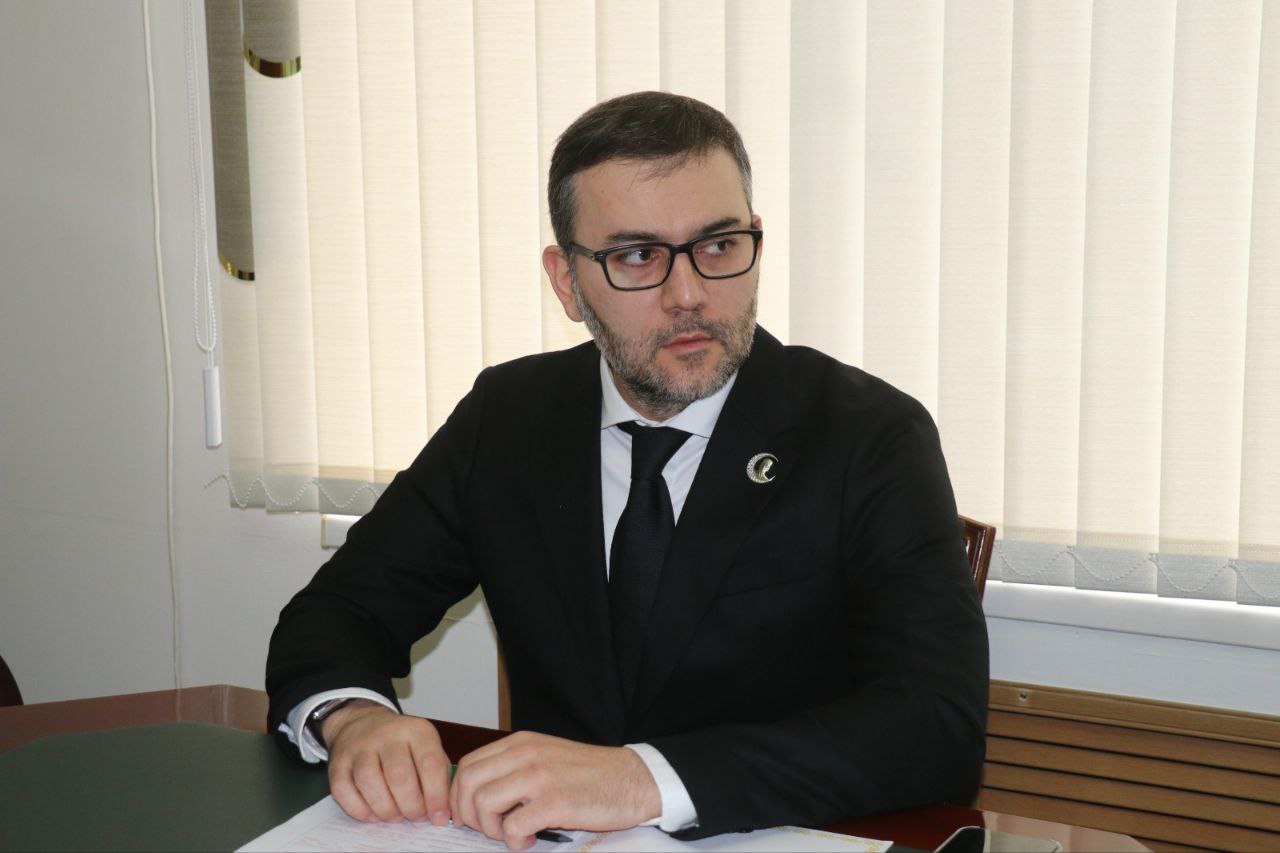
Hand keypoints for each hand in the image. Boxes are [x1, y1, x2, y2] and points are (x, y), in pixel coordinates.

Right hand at [322, 701, 451, 825]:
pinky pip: (344, 791)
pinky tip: (373, 815)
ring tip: (395, 816)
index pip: (430, 764)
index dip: (436, 796)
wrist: (362, 723)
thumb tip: (442, 813)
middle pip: (399, 775)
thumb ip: (438, 776)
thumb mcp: (427, 747)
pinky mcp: (337, 763)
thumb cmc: (402, 744)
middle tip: (416, 817)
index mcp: (416, 731)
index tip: (439, 817)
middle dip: (411, 805)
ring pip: (370, 782)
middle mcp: (387, 735)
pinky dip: (360, 810)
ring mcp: (359, 748)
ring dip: (386, 809)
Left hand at [449, 731, 660, 850]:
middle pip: (468, 784)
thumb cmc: (590, 774)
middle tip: (487, 829)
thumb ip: (515, 767)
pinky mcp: (554, 802)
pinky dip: (514, 841)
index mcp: (521, 743)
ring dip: (490, 829)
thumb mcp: (547, 756)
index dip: (460, 795)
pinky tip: (529, 841)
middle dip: (468, 814)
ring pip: (483, 804)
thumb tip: (478, 794)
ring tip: (510, 835)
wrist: (632, 779)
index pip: (468, 765)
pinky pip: (512, 827)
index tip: (470, 815)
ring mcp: (539, 777)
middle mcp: (526, 754)